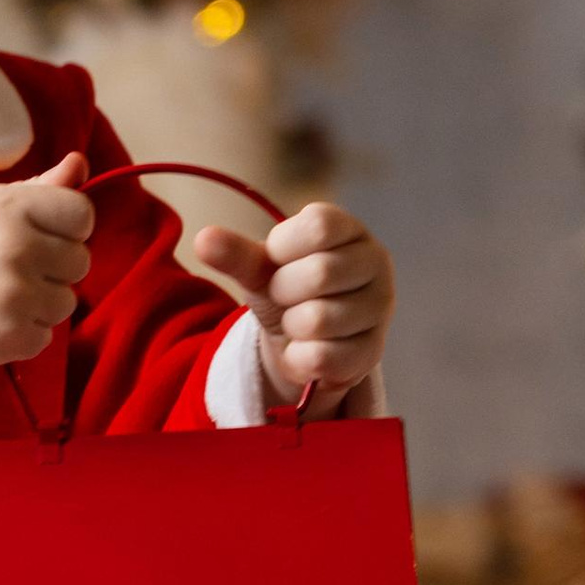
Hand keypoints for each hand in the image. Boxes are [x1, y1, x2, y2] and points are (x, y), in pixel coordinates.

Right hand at [0, 152, 93, 374]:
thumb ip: (40, 186)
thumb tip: (81, 165)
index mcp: (12, 208)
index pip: (82, 215)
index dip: (68, 228)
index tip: (45, 236)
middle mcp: (18, 250)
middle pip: (80, 262)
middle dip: (55, 266)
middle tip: (15, 267)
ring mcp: (16, 298)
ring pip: (66, 303)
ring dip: (41, 302)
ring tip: (3, 295)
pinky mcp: (11, 338)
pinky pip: (46, 337)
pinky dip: (24, 333)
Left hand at [190, 201, 393, 414]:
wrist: (304, 340)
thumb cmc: (287, 290)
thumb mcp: (260, 269)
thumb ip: (236, 254)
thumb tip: (203, 239)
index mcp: (349, 229)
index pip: (318, 226)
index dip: (283, 249)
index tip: (279, 262)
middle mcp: (376, 262)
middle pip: (319, 274)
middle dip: (283, 292)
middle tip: (285, 298)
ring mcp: (380, 308)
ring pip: (318, 320)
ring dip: (291, 327)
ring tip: (298, 323)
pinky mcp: (373, 351)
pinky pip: (322, 357)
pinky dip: (299, 358)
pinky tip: (304, 350)